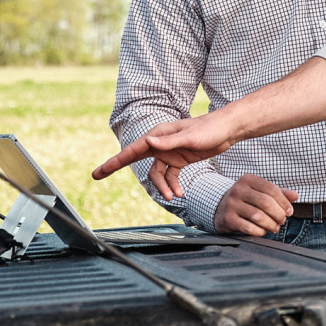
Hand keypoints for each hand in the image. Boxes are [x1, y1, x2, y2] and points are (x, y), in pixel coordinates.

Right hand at [92, 109, 241, 197]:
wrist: (228, 130)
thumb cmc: (209, 130)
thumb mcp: (190, 137)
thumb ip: (169, 142)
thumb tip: (147, 143)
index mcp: (159, 135)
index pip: (132, 150)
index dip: (114, 161)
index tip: (98, 172)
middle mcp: (161, 143)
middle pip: (134, 157)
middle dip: (116, 167)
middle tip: (97, 175)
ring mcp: (170, 152)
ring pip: (157, 174)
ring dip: (162, 187)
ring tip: (174, 196)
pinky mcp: (180, 159)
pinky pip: (170, 176)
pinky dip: (173, 185)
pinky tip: (180, 193)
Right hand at [213, 174, 298, 235]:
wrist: (218, 207)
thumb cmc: (245, 199)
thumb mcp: (259, 191)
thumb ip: (278, 193)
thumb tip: (295, 196)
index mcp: (248, 179)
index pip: (271, 189)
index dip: (284, 202)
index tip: (289, 211)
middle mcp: (238, 190)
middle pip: (266, 203)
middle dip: (278, 214)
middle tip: (282, 221)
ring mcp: (231, 204)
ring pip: (258, 216)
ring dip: (271, 224)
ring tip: (274, 227)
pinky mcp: (227, 219)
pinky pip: (248, 227)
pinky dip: (259, 231)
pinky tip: (262, 231)